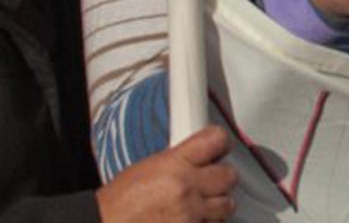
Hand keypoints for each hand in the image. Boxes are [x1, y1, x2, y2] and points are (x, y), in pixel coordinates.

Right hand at [96, 126, 236, 221]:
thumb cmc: (114, 207)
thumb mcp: (143, 170)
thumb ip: (176, 162)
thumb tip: (199, 158)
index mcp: (172, 165)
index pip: (216, 140)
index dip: (219, 144)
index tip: (218, 149)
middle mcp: (184, 188)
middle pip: (228, 175)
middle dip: (219, 180)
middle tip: (206, 184)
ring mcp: (189, 214)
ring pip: (226, 205)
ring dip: (213, 207)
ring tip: (193, 208)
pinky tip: (187, 221)